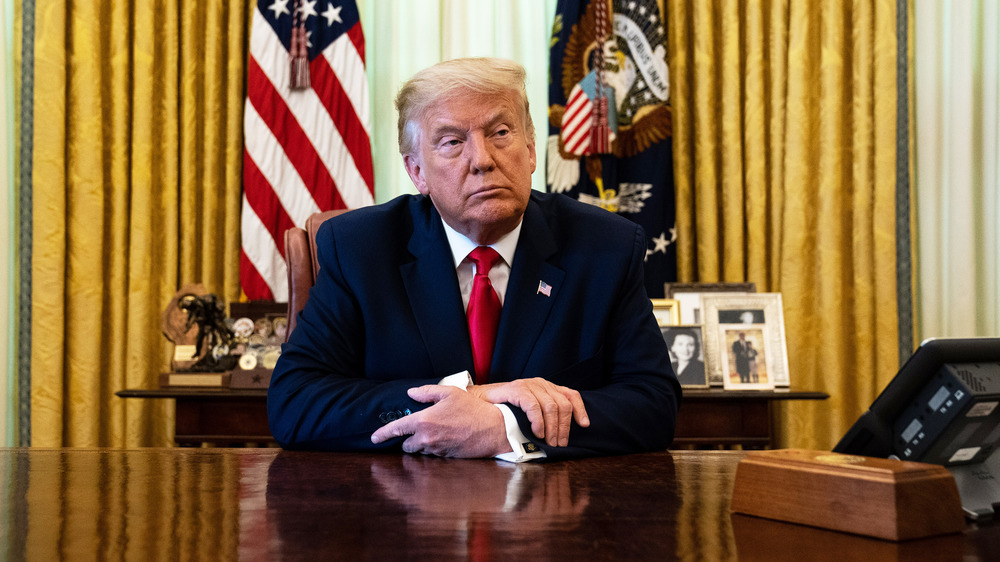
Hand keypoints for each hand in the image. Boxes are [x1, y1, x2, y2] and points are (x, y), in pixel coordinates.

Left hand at [369, 385, 512, 457]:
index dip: (382, 434)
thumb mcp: (450, 393)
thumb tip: (411, 393)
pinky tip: (445, 439)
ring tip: (436, 432)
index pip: (396, 429)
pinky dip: (434, 448)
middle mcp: (426, 438)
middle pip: (406, 446)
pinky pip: (433, 455)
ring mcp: (436, 450)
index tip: (374, 438)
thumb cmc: (472, 408)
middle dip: (408, 440)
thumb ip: (427, 392)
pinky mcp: (445, 458)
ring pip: (420, 451)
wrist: (493, 429)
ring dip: (422, 444)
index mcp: (423, 421)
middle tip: (418, 430)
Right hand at [468, 378, 589, 446]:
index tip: (584, 425)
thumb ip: (545, 415)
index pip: (571, 395)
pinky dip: (538, 421)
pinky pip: (534, 406)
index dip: (580, 410)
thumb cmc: (506, 409)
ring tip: (548, 441)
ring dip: (552, 428)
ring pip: (551, 406)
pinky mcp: (517, 389)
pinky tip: (537, 432)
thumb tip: (561, 434)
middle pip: (563, 405)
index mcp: (547, 388)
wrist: (479, 401)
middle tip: (559, 444)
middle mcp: (541, 384)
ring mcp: (529, 385)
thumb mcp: (531, 411)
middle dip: (564, 427)